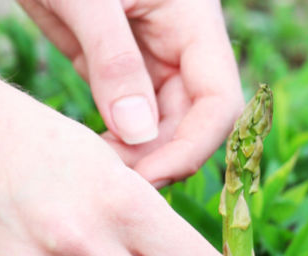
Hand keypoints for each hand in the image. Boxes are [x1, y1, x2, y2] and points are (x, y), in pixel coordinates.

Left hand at [17, 0, 242, 186]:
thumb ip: (113, 62)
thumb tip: (139, 135)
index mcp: (193, 19)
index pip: (220, 100)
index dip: (195, 146)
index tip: (150, 176)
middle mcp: (181, 41)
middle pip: (194, 119)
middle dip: (160, 156)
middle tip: (111, 183)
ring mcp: (150, 54)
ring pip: (163, 123)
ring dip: (137, 154)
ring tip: (93, 170)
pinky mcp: (114, 62)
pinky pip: (130, 114)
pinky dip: (115, 140)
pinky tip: (88, 153)